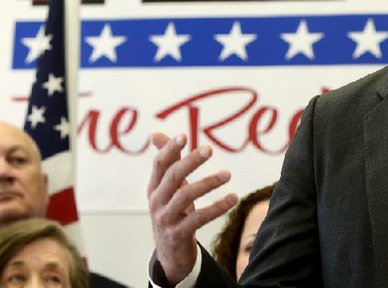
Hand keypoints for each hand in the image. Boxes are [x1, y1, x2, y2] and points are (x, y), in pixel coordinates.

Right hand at [147, 132, 237, 284]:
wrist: (170, 254)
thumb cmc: (173, 211)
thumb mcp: (169, 187)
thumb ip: (168, 161)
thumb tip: (155, 134)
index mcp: (154, 186)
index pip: (159, 164)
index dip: (169, 149)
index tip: (184, 136)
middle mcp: (157, 201)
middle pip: (173, 176)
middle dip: (190, 161)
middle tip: (209, 149)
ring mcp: (165, 219)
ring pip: (185, 196)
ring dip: (208, 183)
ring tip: (227, 174)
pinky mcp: (177, 235)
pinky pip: (198, 219)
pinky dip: (217, 207)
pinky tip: (233, 198)